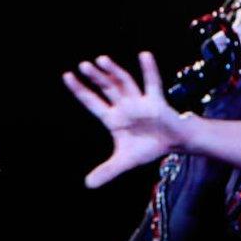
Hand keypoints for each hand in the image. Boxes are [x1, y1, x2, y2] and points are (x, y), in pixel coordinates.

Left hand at [62, 52, 198, 187]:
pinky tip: (144, 55)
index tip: (66, 76)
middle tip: (83, 65)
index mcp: (113, 118)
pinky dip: (149, 70)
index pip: (92, 102)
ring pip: (124, 83)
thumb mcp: (124, 161)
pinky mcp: (156, 102)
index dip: (80, 90)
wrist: (173, 144)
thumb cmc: (147, 147)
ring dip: (114, 72)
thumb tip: (87, 185)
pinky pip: (152, 84)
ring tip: (102, 60)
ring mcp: (139, 102)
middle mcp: (124, 106)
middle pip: (107, 88)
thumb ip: (107, 171)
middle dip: (96, 78)